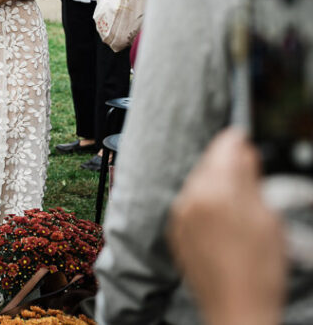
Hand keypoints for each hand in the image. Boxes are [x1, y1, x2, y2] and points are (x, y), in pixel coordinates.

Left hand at [168, 129, 284, 324]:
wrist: (237, 310)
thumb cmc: (260, 270)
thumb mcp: (268, 219)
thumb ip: (251, 180)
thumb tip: (242, 151)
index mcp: (217, 192)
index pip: (223, 148)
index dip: (236, 140)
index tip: (244, 137)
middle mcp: (191, 199)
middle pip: (207, 164)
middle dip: (225, 162)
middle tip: (248, 170)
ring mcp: (180, 216)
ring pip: (197, 183)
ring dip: (213, 182)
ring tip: (238, 202)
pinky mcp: (175, 231)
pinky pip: (189, 204)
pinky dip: (203, 203)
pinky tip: (222, 220)